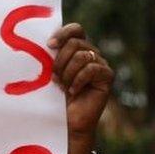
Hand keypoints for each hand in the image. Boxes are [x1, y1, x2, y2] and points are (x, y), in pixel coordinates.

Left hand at [48, 23, 113, 145]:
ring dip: (68, 73)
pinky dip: (78, 80)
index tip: (49, 45)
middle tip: (54, 77)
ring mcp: (100, 64)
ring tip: (63, 87)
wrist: (66, 123)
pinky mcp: (107, 76)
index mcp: (77, 50)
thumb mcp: (50, 74)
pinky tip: (72, 92)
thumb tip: (48, 43)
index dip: (63, 34)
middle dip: (60, 60)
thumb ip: (52, 57)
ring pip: (82, 56)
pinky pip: (92, 69)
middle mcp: (90, 54)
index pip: (76, 30)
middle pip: (76, 43)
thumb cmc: (54, 99)